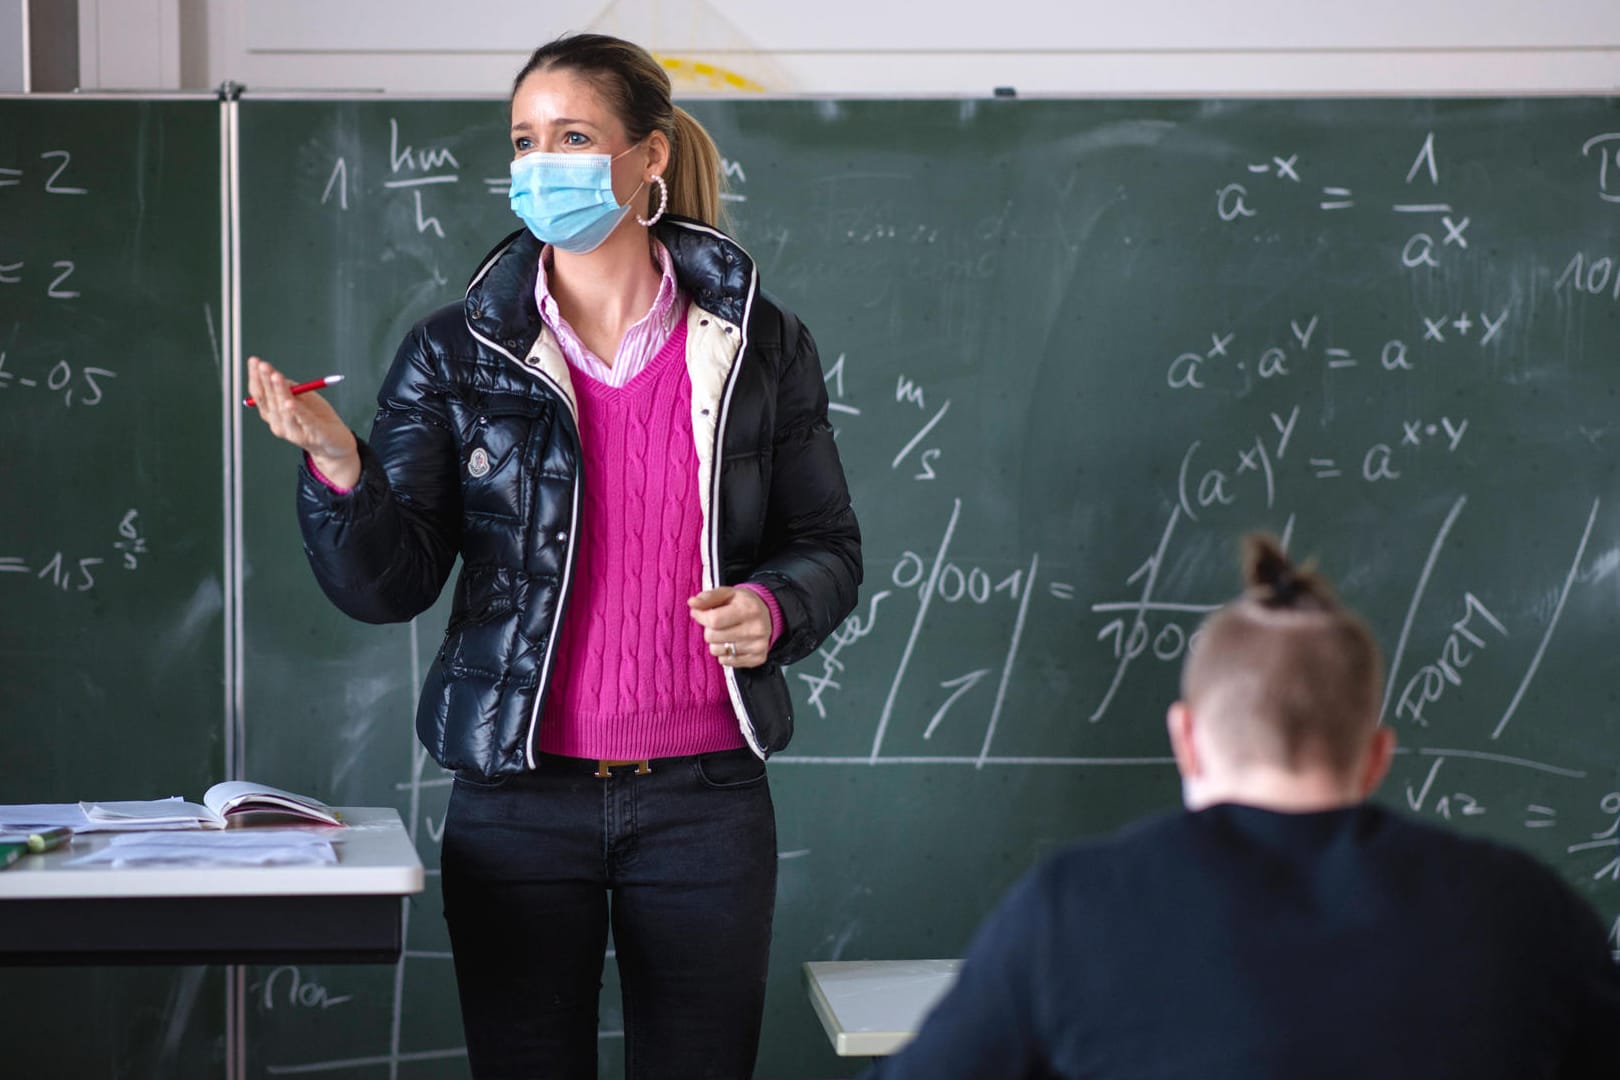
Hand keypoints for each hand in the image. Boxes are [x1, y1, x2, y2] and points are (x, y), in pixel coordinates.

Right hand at [246, 356, 359, 486]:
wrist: (336, 444)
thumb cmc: (317, 418)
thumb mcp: (304, 399)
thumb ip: (291, 389)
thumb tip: (276, 376)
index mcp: (274, 415)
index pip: (260, 394)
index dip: (256, 378)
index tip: (254, 360)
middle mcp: (279, 424)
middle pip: (269, 400)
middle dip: (265, 380)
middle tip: (263, 365)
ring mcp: (294, 432)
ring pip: (283, 409)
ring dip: (279, 391)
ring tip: (275, 377)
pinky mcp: (312, 434)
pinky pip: (303, 420)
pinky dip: (295, 410)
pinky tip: (289, 402)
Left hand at [688, 587, 770, 668]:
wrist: (767, 615)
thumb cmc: (743, 603)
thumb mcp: (727, 593)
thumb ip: (708, 597)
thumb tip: (692, 603)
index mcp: (749, 609)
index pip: (714, 620)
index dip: (700, 616)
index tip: (698, 613)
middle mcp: (756, 629)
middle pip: (713, 637)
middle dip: (709, 630)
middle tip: (717, 624)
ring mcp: (758, 646)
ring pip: (717, 651)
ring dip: (716, 643)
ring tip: (726, 633)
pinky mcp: (758, 658)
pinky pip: (726, 662)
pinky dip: (725, 653)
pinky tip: (733, 642)